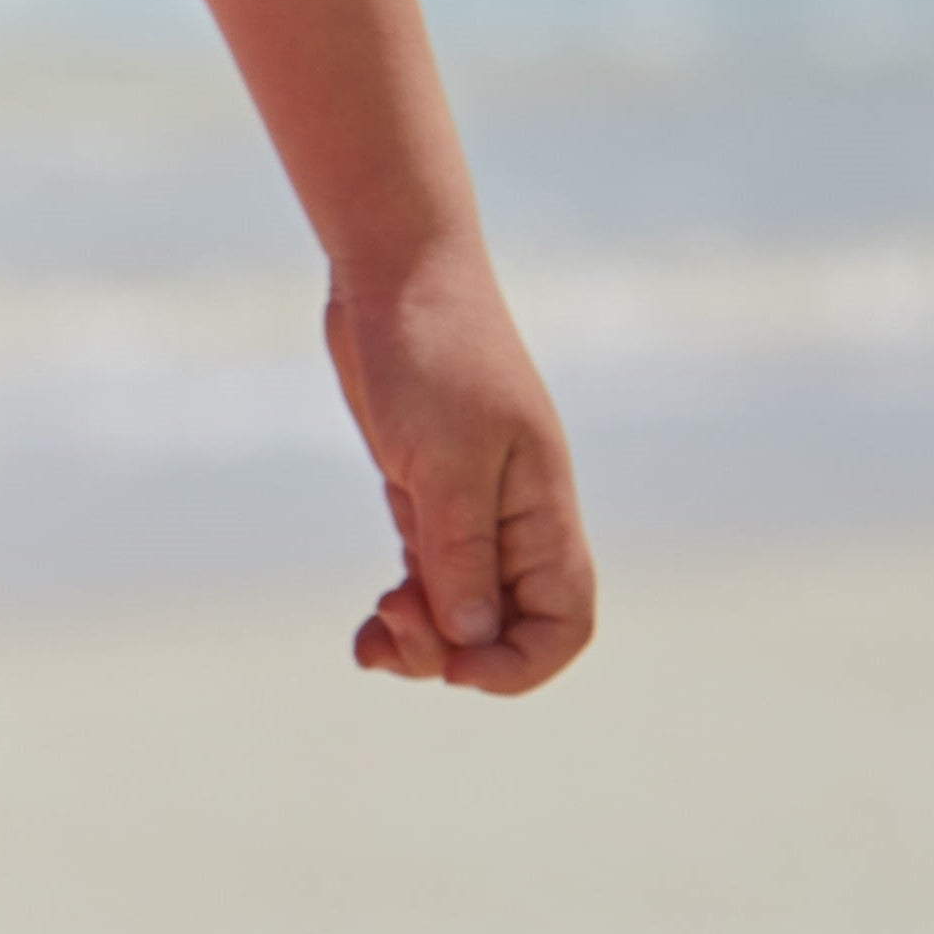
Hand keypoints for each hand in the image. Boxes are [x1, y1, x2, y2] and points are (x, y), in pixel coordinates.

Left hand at [323, 240, 594, 695]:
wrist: (395, 267)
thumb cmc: (432, 348)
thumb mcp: (447, 459)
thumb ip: (461, 551)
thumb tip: (474, 639)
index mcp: (543, 511)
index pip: (564, 623)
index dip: (519, 664)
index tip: (455, 665)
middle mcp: (514, 518)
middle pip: (508, 628)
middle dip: (454, 653)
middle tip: (392, 623)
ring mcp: (468, 505)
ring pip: (462, 609)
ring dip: (422, 639)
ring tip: (371, 634)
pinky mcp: (424, 489)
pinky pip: (426, 575)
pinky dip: (404, 606)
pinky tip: (369, 620)